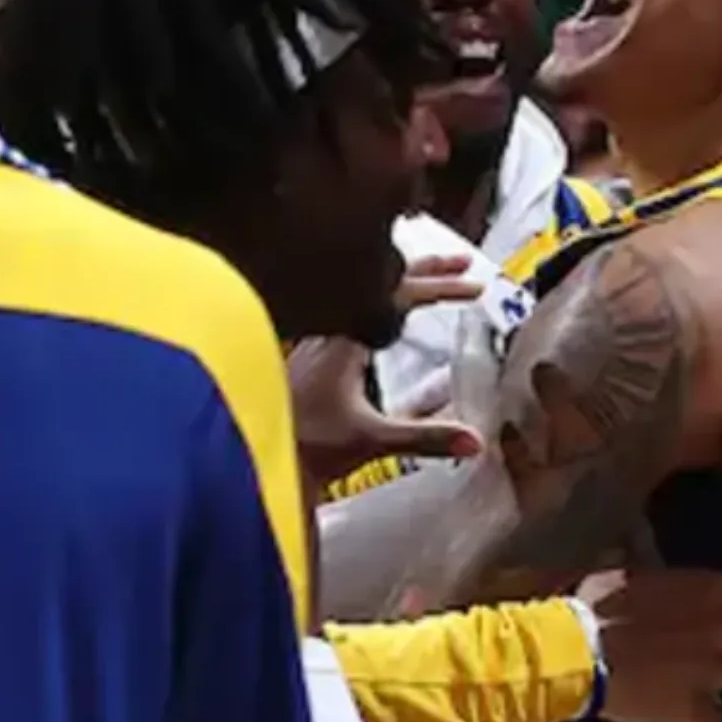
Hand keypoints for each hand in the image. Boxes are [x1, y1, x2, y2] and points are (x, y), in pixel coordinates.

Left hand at [288, 255, 484, 481]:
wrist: (245, 460)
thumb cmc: (303, 446)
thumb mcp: (371, 440)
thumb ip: (425, 437)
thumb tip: (476, 439)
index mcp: (346, 338)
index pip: (401, 296)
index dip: (441, 288)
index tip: (475, 287)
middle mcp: (329, 329)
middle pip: (381, 282)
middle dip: (426, 271)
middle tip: (463, 261)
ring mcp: (316, 339)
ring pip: (361, 291)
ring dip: (399, 282)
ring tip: (431, 277)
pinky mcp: (309, 354)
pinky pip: (348, 307)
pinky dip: (376, 300)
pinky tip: (382, 316)